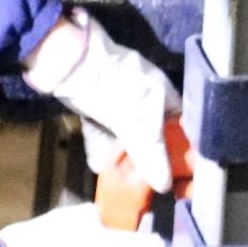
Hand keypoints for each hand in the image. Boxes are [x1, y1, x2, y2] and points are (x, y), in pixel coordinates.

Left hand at [24, 9, 181, 193]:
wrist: (67, 62)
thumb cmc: (111, 87)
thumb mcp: (136, 122)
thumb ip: (151, 152)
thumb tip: (164, 184)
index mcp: (162, 93)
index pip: (179, 123)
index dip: (180, 146)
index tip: (179, 171)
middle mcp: (143, 96)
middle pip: (151, 132)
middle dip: (148, 156)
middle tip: (149, 182)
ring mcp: (117, 100)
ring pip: (125, 133)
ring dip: (122, 155)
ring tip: (124, 181)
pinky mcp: (94, 106)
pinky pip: (102, 131)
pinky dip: (101, 147)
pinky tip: (100, 166)